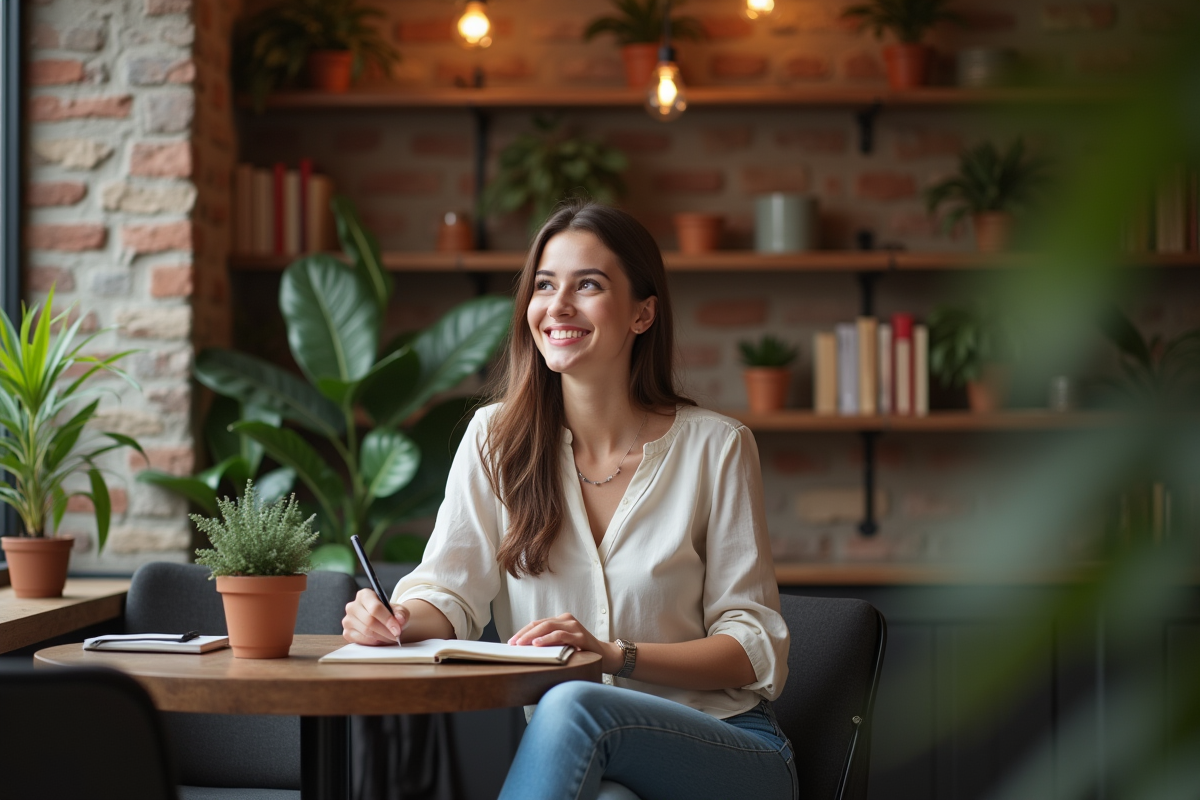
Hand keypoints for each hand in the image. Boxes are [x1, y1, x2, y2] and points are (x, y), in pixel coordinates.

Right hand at [342, 588, 407, 645]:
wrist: (383, 622)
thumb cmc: (390, 613)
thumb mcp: (399, 610)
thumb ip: (401, 613)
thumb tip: (399, 619)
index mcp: (364, 595)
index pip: (375, 608)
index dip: (387, 620)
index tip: (397, 629)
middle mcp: (352, 606)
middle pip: (369, 621)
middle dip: (385, 631)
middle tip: (396, 635)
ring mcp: (347, 620)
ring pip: (366, 632)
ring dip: (381, 637)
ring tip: (390, 637)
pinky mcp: (347, 633)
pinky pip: (361, 640)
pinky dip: (373, 642)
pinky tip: (380, 639)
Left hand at [508, 613, 623, 672]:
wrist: (605, 656)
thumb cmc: (581, 652)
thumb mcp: (562, 645)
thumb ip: (549, 642)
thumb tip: (525, 649)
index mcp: (561, 620)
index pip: (537, 623)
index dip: (523, 631)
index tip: (511, 641)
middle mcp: (567, 620)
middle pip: (540, 623)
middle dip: (524, 634)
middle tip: (513, 643)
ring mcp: (574, 626)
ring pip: (548, 627)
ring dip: (533, 636)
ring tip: (522, 644)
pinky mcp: (580, 636)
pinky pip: (560, 635)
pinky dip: (547, 639)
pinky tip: (538, 644)